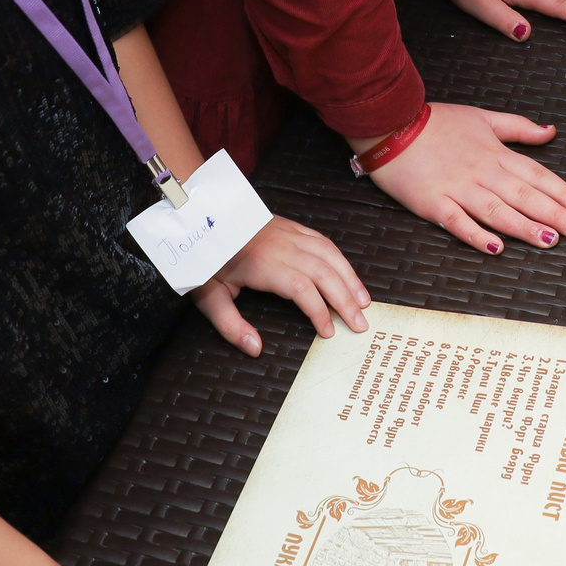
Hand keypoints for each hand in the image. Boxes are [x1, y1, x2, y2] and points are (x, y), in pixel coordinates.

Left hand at [190, 217, 371, 353]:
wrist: (202, 216)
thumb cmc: (205, 257)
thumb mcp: (207, 295)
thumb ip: (230, 325)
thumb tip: (255, 348)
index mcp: (262, 263)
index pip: (302, 288)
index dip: (319, 311)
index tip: (327, 332)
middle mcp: (281, 246)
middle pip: (324, 272)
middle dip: (345, 300)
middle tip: (360, 324)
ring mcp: (289, 233)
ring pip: (329, 255)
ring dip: (350, 279)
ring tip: (363, 302)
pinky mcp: (291, 227)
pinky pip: (323, 241)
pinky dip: (340, 260)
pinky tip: (347, 274)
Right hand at [353, 103, 565, 253]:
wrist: (390, 123)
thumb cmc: (435, 122)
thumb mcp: (482, 116)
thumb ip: (518, 127)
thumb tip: (550, 132)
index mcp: (494, 153)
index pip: (535, 175)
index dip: (561, 192)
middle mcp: (481, 172)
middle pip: (523, 195)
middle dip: (554, 214)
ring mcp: (457, 188)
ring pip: (497, 210)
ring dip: (524, 227)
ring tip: (549, 240)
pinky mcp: (432, 203)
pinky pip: (458, 222)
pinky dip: (477, 235)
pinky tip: (496, 247)